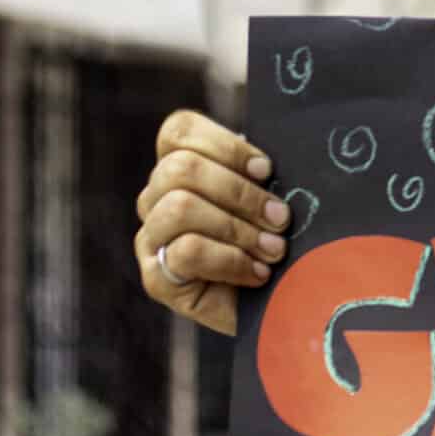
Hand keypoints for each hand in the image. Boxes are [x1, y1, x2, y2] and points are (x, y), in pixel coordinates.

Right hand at [133, 110, 288, 337]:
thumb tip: (270, 158)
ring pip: (179, 207)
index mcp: (181, 167)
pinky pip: (185, 252)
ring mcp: (152, 238)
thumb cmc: (279, 240)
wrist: (282, 304)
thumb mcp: (274, 197)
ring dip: (236, 228)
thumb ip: (262, 173)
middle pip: (180, 168)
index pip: (178, 131)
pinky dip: (230, 260)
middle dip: (240, 192)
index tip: (266, 169)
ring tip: (273, 250)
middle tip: (280, 217)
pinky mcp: (157, 278)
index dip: (225, 145)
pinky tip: (256, 274)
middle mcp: (157, 198)